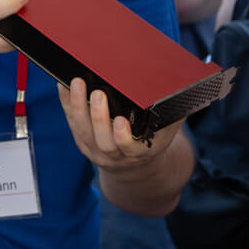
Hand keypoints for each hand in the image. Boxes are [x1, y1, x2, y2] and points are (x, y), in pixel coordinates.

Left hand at [57, 78, 180, 170]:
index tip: (121, 121)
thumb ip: (172, 115)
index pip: (129, 148)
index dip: (123, 137)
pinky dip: (66, 103)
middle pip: (102, 139)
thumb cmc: (152, 140)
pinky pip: (71, 122)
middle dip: (98, 116)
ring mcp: (95, 149)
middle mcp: (115, 154)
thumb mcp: (165, 132)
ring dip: (78, 106)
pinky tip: (63, 85)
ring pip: (83, 130)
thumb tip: (185, 90)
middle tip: (98, 94)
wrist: (135, 165)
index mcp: (139, 152)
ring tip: (78, 84)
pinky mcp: (81, 140)